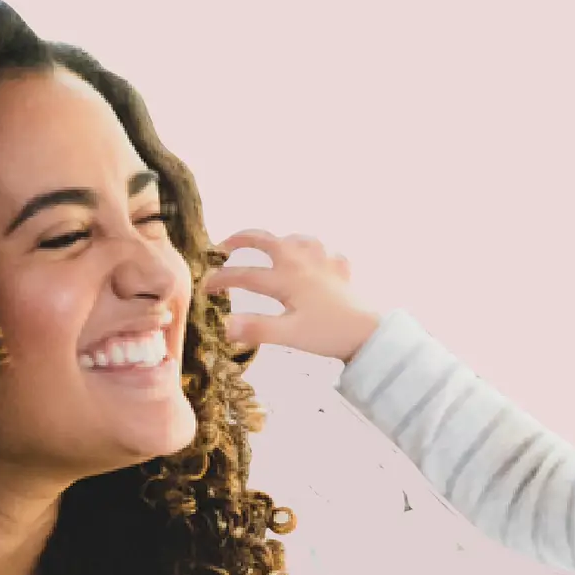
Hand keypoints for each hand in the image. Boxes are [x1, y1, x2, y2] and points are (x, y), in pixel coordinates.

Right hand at [200, 230, 381, 363]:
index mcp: (286, 277)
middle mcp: (302, 262)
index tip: (205, 289)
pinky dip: (312, 250)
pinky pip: (324, 251)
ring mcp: (323, 263)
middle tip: (224, 246)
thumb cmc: (328, 333)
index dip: (221, 279)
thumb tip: (224, 326)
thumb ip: (256, 329)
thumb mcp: (289, 335)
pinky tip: (312, 259)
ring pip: (296, 239)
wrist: (369, 333)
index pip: (245, 275)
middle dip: (242, 239)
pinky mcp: (340, 270)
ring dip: (278, 240)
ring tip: (269, 248)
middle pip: (267, 240)